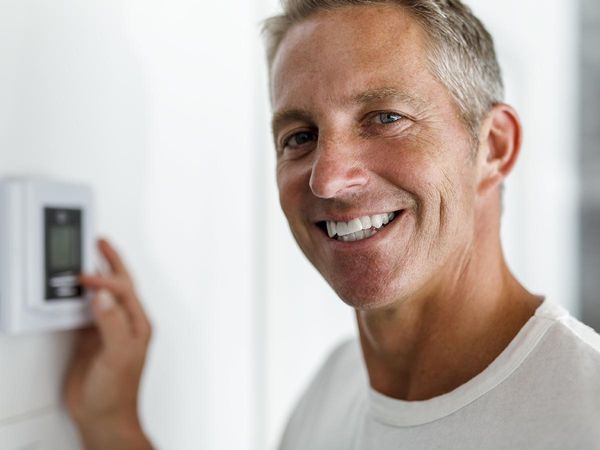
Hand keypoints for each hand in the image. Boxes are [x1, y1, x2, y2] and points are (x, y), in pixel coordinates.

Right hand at [65, 238, 153, 449]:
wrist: (104, 415)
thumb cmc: (118, 391)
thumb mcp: (118, 355)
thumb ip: (111, 324)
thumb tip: (103, 297)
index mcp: (138, 324)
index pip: (124, 290)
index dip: (106, 281)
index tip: (86, 278)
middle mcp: (126, 323)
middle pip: (120, 284)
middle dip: (111, 262)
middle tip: (100, 243)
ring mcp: (108, 330)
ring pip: (104, 295)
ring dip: (97, 277)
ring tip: (87, 259)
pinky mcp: (92, 338)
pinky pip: (86, 311)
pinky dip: (79, 298)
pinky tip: (73, 290)